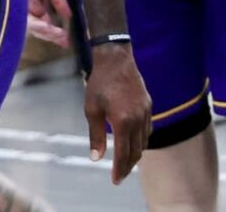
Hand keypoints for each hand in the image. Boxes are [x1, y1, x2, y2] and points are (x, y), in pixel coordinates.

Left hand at [22, 0, 71, 45]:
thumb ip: (59, 1)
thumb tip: (68, 16)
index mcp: (34, 5)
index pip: (43, 23)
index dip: (54, 33)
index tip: (66, 40)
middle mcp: (26, 7)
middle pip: (36, 27)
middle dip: (50, 34)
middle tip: (62, 39)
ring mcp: (19, 4)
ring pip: (30, 25)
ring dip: (44, 30)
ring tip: (56, 33)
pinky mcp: (14, 0)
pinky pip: (24, 16)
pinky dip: (36, 22)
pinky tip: (46, 25)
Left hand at [84, 43, 149, 183]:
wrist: (116, 60)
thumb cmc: (99, 84)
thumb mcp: (91, 109)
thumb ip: (96, 135)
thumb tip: (96, 158)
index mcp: (123, 121)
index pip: (124, 153)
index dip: (120, 169)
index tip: (115, 180)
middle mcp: (139, 120)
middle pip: (137, 151)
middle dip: (128, 166)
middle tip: (119, 176)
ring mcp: (146, 113)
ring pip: (144, 142)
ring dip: (135, 154)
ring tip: (125, 163)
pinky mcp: (149, 107)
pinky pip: (147, 130)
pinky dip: (141, 141)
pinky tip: (133, 143)